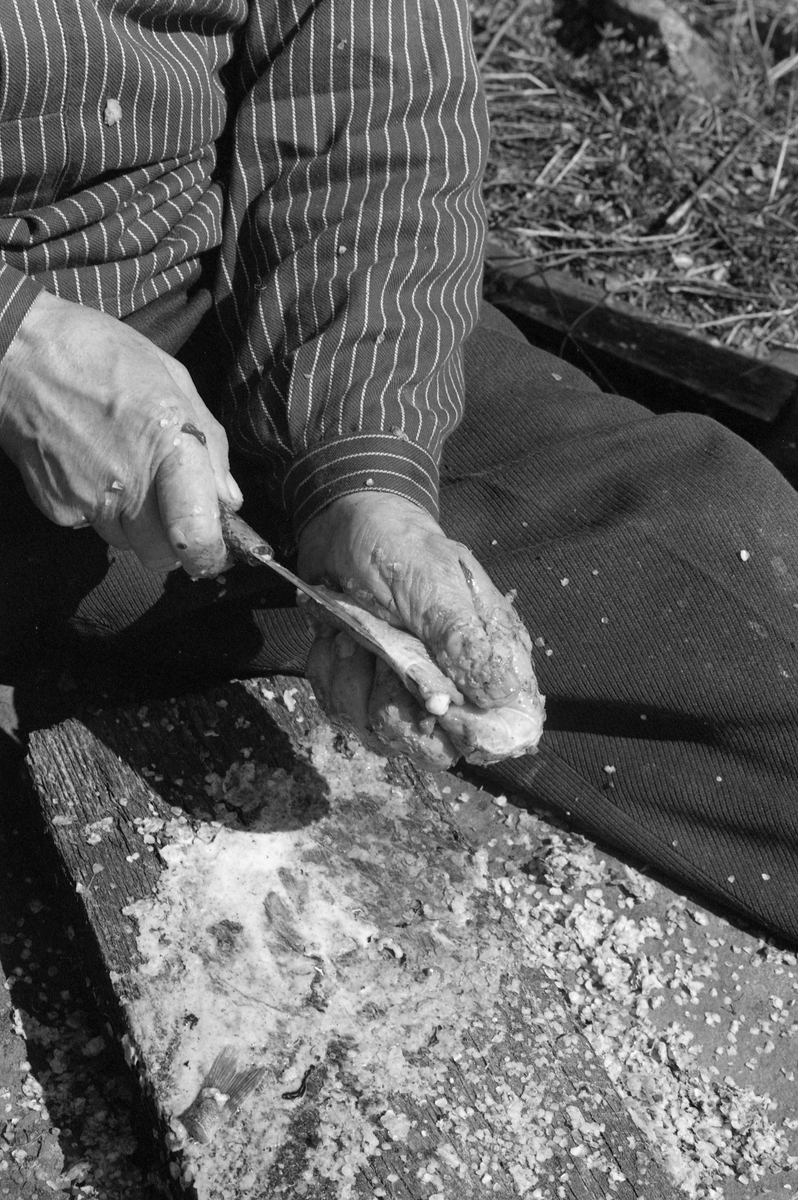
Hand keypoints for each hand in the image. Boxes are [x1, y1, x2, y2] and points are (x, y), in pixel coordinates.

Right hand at [0, 291, 241, 575]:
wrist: (17, 355)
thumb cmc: (100, 356)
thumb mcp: (173, 380)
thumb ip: (209, 444)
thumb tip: (228, 499)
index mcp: (168, 446)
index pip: (195, 534)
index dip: (209, 553)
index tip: (213, 550)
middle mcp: (128, 482)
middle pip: (162, 554)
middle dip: (171, 538)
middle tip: (168, 503)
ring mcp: (88, 500)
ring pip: (127, 542)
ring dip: (134, 522)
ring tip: (121, 468)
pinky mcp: (57, 508)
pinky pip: (92, 527)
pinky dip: (98, 508)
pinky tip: (91, 466)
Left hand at [298, 492, 536, 769]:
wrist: (342, 525)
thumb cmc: (397, 547)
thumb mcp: (432, 585)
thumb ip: (464, 643)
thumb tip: (504, 702)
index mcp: (490, 657)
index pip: (506, 731)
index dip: (475, 735)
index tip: (438, 709)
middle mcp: (453, 685)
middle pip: (436, 749)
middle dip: (396, 705)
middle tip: (382, 654)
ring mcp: (406, 692)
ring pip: (382, 734)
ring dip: (354, 680)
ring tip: (352, 634)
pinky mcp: (366, 691)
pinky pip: (344, 714)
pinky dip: (330, 674)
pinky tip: (335, 639)